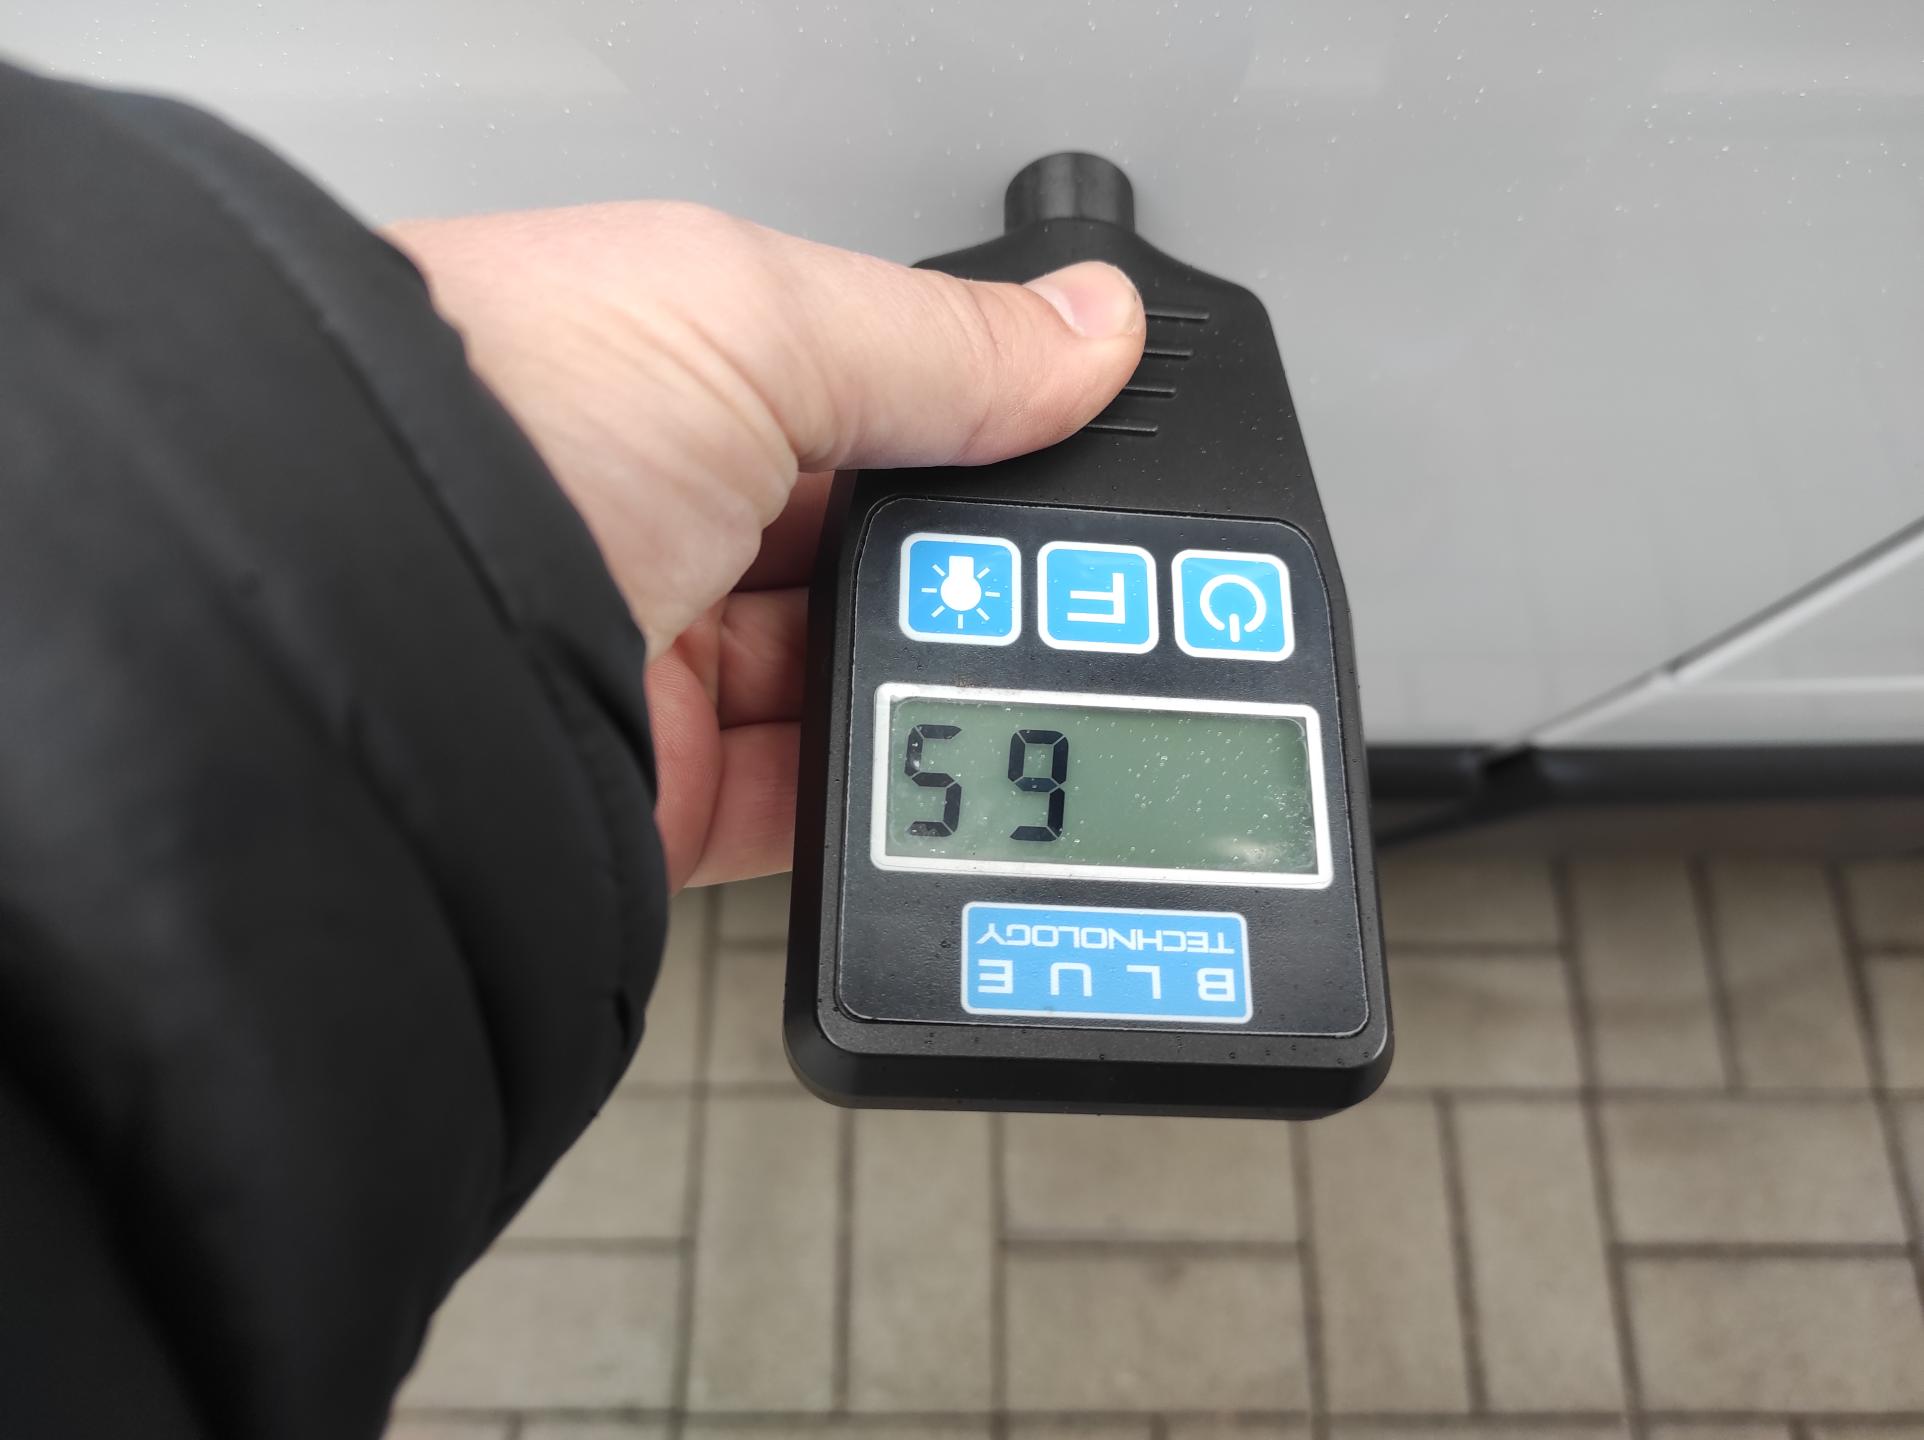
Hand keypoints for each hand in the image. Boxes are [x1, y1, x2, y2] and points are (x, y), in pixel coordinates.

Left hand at [388, 203, 1143, 889]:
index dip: (971, 439)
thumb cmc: (495, 414)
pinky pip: (797, 808)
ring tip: (1004, 672)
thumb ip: (940, 346)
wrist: (356, 616)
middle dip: (960, 578)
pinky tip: (931, 771)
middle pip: (861, 563)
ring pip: (841, 689)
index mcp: (668, 375)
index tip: (1065, 477)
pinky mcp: (649, 795)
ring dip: (924, 686)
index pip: (865, 408)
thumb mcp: (751, 321)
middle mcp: (654, 515)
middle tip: (1054, 589)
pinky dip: (872, 798)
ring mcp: (653, 662)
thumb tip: (1086, 333)